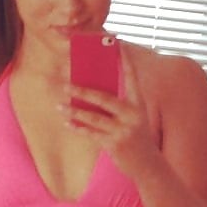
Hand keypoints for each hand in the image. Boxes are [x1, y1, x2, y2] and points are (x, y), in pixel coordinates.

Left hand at [60, 46, 157, 176]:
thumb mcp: (132, 117)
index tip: (116, 42)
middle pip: (104, 98)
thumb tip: (89, 90)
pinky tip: (66, 122)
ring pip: (94, 117)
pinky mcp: (115, 144)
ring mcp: (123, 130)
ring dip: (74, 111)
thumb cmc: (135, 136)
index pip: (131, 76)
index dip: (124, 59)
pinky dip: (78, 127)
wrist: (147, 164)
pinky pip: (91, 133)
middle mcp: (132, 114)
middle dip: (82, 90)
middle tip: (64, 84)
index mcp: (138, 103)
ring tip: (59, 105)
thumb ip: (116, 104)